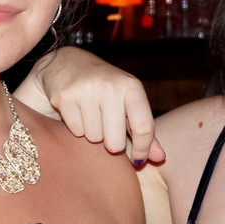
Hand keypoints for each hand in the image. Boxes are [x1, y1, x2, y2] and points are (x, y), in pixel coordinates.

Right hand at [14, 46, 164, 165]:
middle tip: (108, 129)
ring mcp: (86, 90)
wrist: (67, 63)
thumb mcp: (128, 102)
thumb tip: (160, 158)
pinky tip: (77, 111)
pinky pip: (76, 131)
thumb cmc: (105, 89)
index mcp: (132, 86)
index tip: (137, 160)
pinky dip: (77, 128)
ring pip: (93, 138)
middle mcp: (111, 86)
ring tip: (91, 116)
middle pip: (115, 142)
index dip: (142, 150)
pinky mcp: (65, 96)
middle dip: (111, 144)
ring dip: (92, 134)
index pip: (144, 128)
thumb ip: (143, 130)